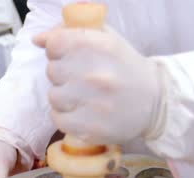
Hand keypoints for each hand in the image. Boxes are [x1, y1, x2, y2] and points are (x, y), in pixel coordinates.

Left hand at [33, 26, 164, 144]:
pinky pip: (59, 119)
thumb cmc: (125, 68)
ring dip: (64, 97)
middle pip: (52, 70)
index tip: (68, 55)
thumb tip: (38, 40)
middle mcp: (96, 74)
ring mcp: (94, 103)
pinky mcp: (91, 128)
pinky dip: (66, 117)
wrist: (156, 102)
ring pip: (54, 96)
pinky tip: (81, 112)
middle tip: (80, 79)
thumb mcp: (106, 40)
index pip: (56, 43)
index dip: (57, 49)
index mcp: (101, 46)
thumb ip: (71, 33)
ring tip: (82, 97)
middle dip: (62, 74)